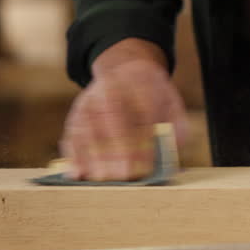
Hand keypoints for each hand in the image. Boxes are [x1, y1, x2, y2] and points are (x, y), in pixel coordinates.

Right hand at [60, 38, 187, 180]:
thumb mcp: (172, 102)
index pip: (141, 115)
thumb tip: (174, 147)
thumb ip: (178, 125)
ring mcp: (89, 102)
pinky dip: (73, 155)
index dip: (143, 143)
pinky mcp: (76, 114)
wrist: (126, 70)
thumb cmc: (152, 96)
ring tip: (101, 179)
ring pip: (88, 129)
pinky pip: (72, 135)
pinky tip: (77, 173)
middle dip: (117, 150)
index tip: (146, 167)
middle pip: (111, 120)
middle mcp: (110, 90)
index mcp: (139, 85)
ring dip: (93, 156)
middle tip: (124, 175)